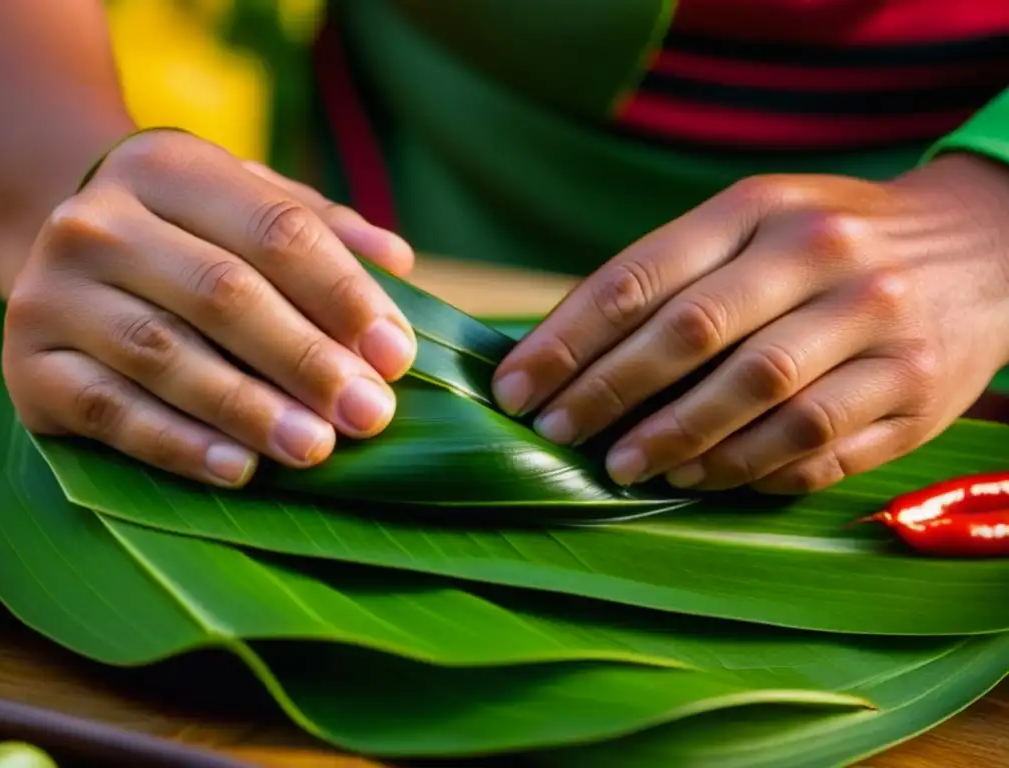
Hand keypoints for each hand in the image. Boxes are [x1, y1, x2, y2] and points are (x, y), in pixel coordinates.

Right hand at [3, 129, 416, 486]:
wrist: (73, 261)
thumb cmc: (193, 239)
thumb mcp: (251, 209)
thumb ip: (324, 231)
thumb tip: (398, 263)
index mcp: (171, 169)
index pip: (276, 231)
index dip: (343, 295)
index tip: (395, 355)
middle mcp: (100, 222)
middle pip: (223, 294)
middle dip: (306, 359)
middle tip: (369, 413)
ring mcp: (53, 293)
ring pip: (166, 355)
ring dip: (250, 409)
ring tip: (316, 447)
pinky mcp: (29, 367)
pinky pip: (112, 412)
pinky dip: (179, 444)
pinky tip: (238, 468)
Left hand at [492, 154, 1008, 493]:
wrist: (983, 243)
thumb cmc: (831, 239)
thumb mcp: (756, 222)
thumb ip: (673, 275)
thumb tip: (565, 349)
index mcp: (761, 207)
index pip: (640, 277)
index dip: (566, 339)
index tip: (515, 387)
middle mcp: (822, 256)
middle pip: (691, 335)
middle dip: (607, 393)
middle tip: (556, 432)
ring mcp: (878, 324)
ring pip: (757, 396)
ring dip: (677, 441)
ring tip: (622, 467)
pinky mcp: (916, 389)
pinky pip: (816, 443)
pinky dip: (748, 469)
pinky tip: (702, 479)